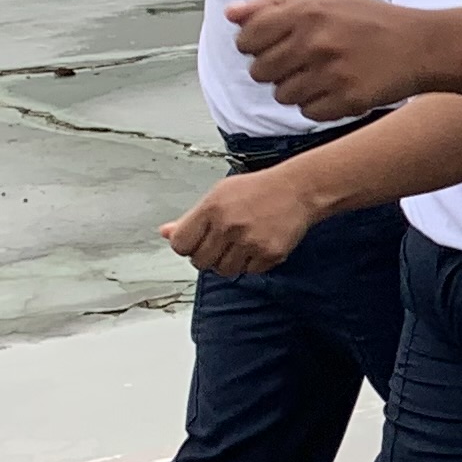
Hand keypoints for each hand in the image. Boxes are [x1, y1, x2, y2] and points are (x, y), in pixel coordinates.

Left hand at [161, 168, 322, 277]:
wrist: (297, 190)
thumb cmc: (256, 190)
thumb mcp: (218, 195)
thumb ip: (190, 217)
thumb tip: (164, 232)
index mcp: (211, 208)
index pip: (180, 244)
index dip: (187, 246)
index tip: (197, 241)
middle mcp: (228, 226)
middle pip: (200, 262)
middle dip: (207, 256)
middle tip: (221, 242)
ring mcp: (250, 242)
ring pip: (224, 270)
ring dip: (229, 262)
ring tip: (240, 244)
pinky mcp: (269, 254)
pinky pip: (249, 272)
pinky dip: (251, 264)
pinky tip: (257, 245)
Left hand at [227, 0, 431, 119]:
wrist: (423, 45)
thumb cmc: (370, 21)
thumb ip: (276, 4)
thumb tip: (231, 14)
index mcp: (306, 11)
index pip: (247, 38)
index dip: (254, 46)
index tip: (273, 46)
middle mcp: (315, 41)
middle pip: (260, 72)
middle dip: (275, 71)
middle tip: (303, 62)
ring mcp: (331, 72)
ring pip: (282, 96)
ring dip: (298, 90)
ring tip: (324, 76)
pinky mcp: (347, 100)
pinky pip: (309, 113)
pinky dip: (320, 106)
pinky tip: (339, 89)